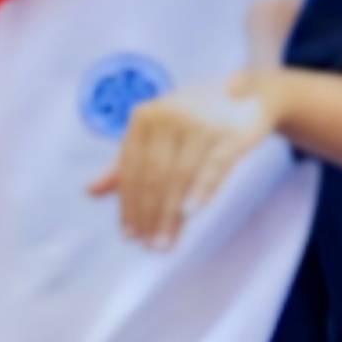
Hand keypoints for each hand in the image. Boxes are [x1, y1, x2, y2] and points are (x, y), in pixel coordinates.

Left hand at [94, 0, 295, 246]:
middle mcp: (170, 114)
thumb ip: (126, 162)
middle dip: (150, 214)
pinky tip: (190, 213)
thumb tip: (91, 191)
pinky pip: (212, 166)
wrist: (250, 95)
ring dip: (171, 213)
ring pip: (180, 175)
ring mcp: (201, 122)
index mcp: (145, 116)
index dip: (129, 203)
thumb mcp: (158, 135)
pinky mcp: (230, 131)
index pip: (132, 168)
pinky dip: (200, 190)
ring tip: (166, 242)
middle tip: (150, 245)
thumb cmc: (195, 120)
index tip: (130, 234)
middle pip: (154, 174)